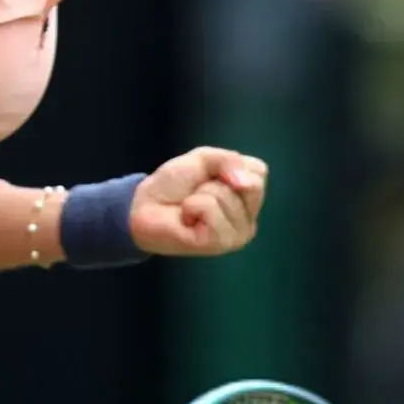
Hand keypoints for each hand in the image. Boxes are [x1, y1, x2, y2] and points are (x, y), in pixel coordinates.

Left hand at [129, 146, 267, 257]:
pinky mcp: (219, 243)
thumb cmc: (175, 185)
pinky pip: (210, 208)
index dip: (228, 164)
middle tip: (197, 192)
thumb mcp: (203, 159)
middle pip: (248, 184)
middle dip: (215, 179)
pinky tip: (186, 219)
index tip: (209, 176)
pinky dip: (192, 206)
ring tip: (189, 207)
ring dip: (199, 195)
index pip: (259, 171)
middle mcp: (249, 219)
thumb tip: (245, 183)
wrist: (144, 206)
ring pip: (225, 196)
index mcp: (249, 199)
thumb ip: (229, 160)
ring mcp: (236, 235)